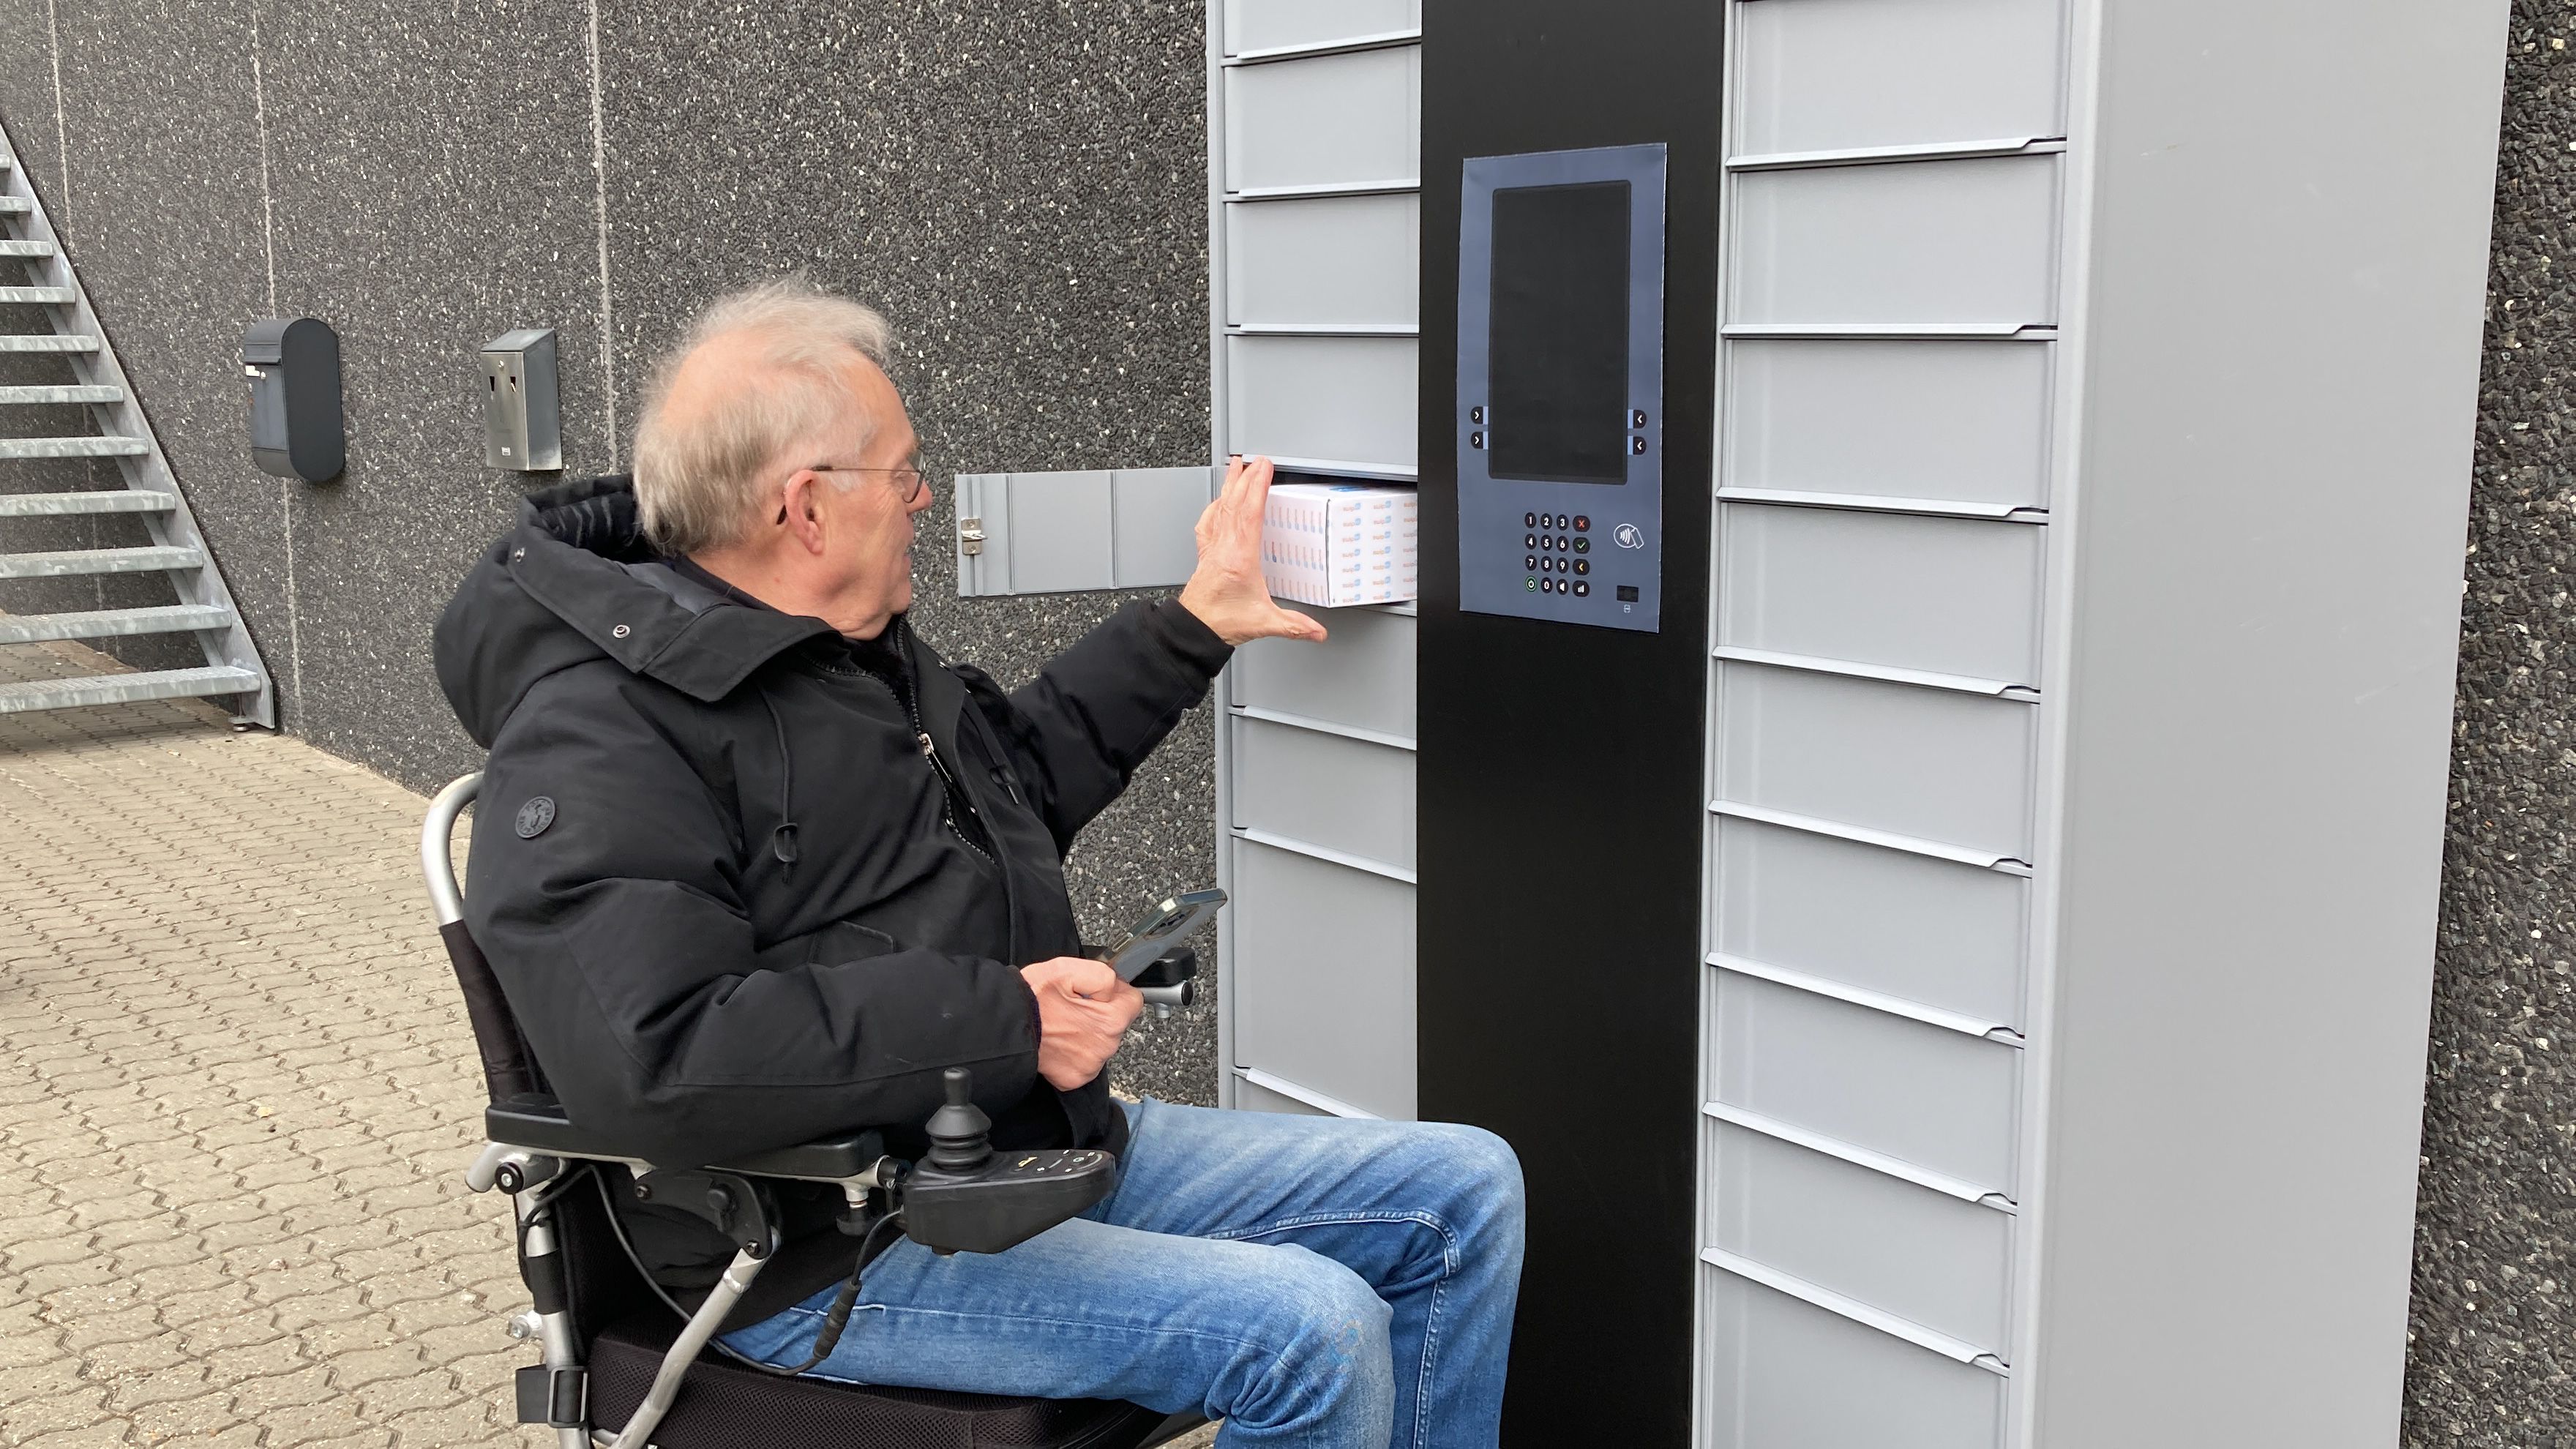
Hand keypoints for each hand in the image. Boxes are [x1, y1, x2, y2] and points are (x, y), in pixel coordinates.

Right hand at [1020, 956, 1143, 1090]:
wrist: (1003, 1026)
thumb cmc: (1031, 998)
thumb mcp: (1068, 968)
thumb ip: (1104, 975)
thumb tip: (1116, 986)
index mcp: (1109, 1021)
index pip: (1134, 1001)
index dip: (1116, 991)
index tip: (1098, 991)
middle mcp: (1104, 1048)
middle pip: (1116, 1023)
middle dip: (1100, 1013)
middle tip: (1072, 1005)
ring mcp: (1089, 1067)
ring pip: (1100, 1043)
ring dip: (1087, 1033)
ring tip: (1061, 1023)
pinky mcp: (1073, 1079)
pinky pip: (1084, 1061)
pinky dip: (1073, 1052)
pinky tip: (1057, 1041)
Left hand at [1177, 456, 1330, 647]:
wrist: (1193, 630)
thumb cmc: (1220, 622)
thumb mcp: (1264, 623)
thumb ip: (1294, 625)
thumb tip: (1317, 631)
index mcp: (1240, 557)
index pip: (1250, 511)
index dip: (1258, 486)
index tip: (1264, 468)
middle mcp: (1223, 547)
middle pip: (1234, 503)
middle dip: (1246, 478)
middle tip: (1255, 460)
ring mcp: (1212, 548)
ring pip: (1220, 508)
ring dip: (1229, 485)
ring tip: (1235, 467)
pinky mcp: (1205, 554)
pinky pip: (1209, 523)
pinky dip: (1215, 507)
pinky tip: (1217, 502)